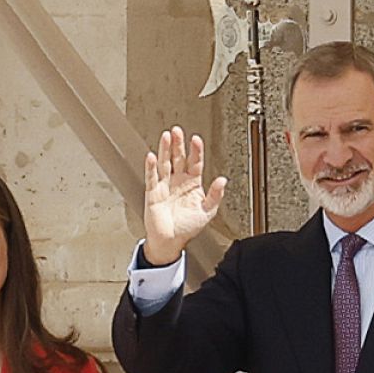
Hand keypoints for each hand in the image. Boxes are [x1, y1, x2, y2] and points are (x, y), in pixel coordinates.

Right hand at [144, 127, 227, 265]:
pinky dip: (151, 167)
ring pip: (165, 163)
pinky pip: (152, 177)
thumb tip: (223, 181)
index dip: (196, 151)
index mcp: (192, 184)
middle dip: (178, 144)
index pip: (195, 163)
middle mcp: (178, 181)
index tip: (196, 140)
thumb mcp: (207, 212)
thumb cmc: (187, 227)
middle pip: (178, 158)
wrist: (170, 241)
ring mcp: (165, 185)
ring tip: (166, 136)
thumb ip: (215, 195)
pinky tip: (151, 156)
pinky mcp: (153, 192)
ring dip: (165, 149)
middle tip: (177, 131)